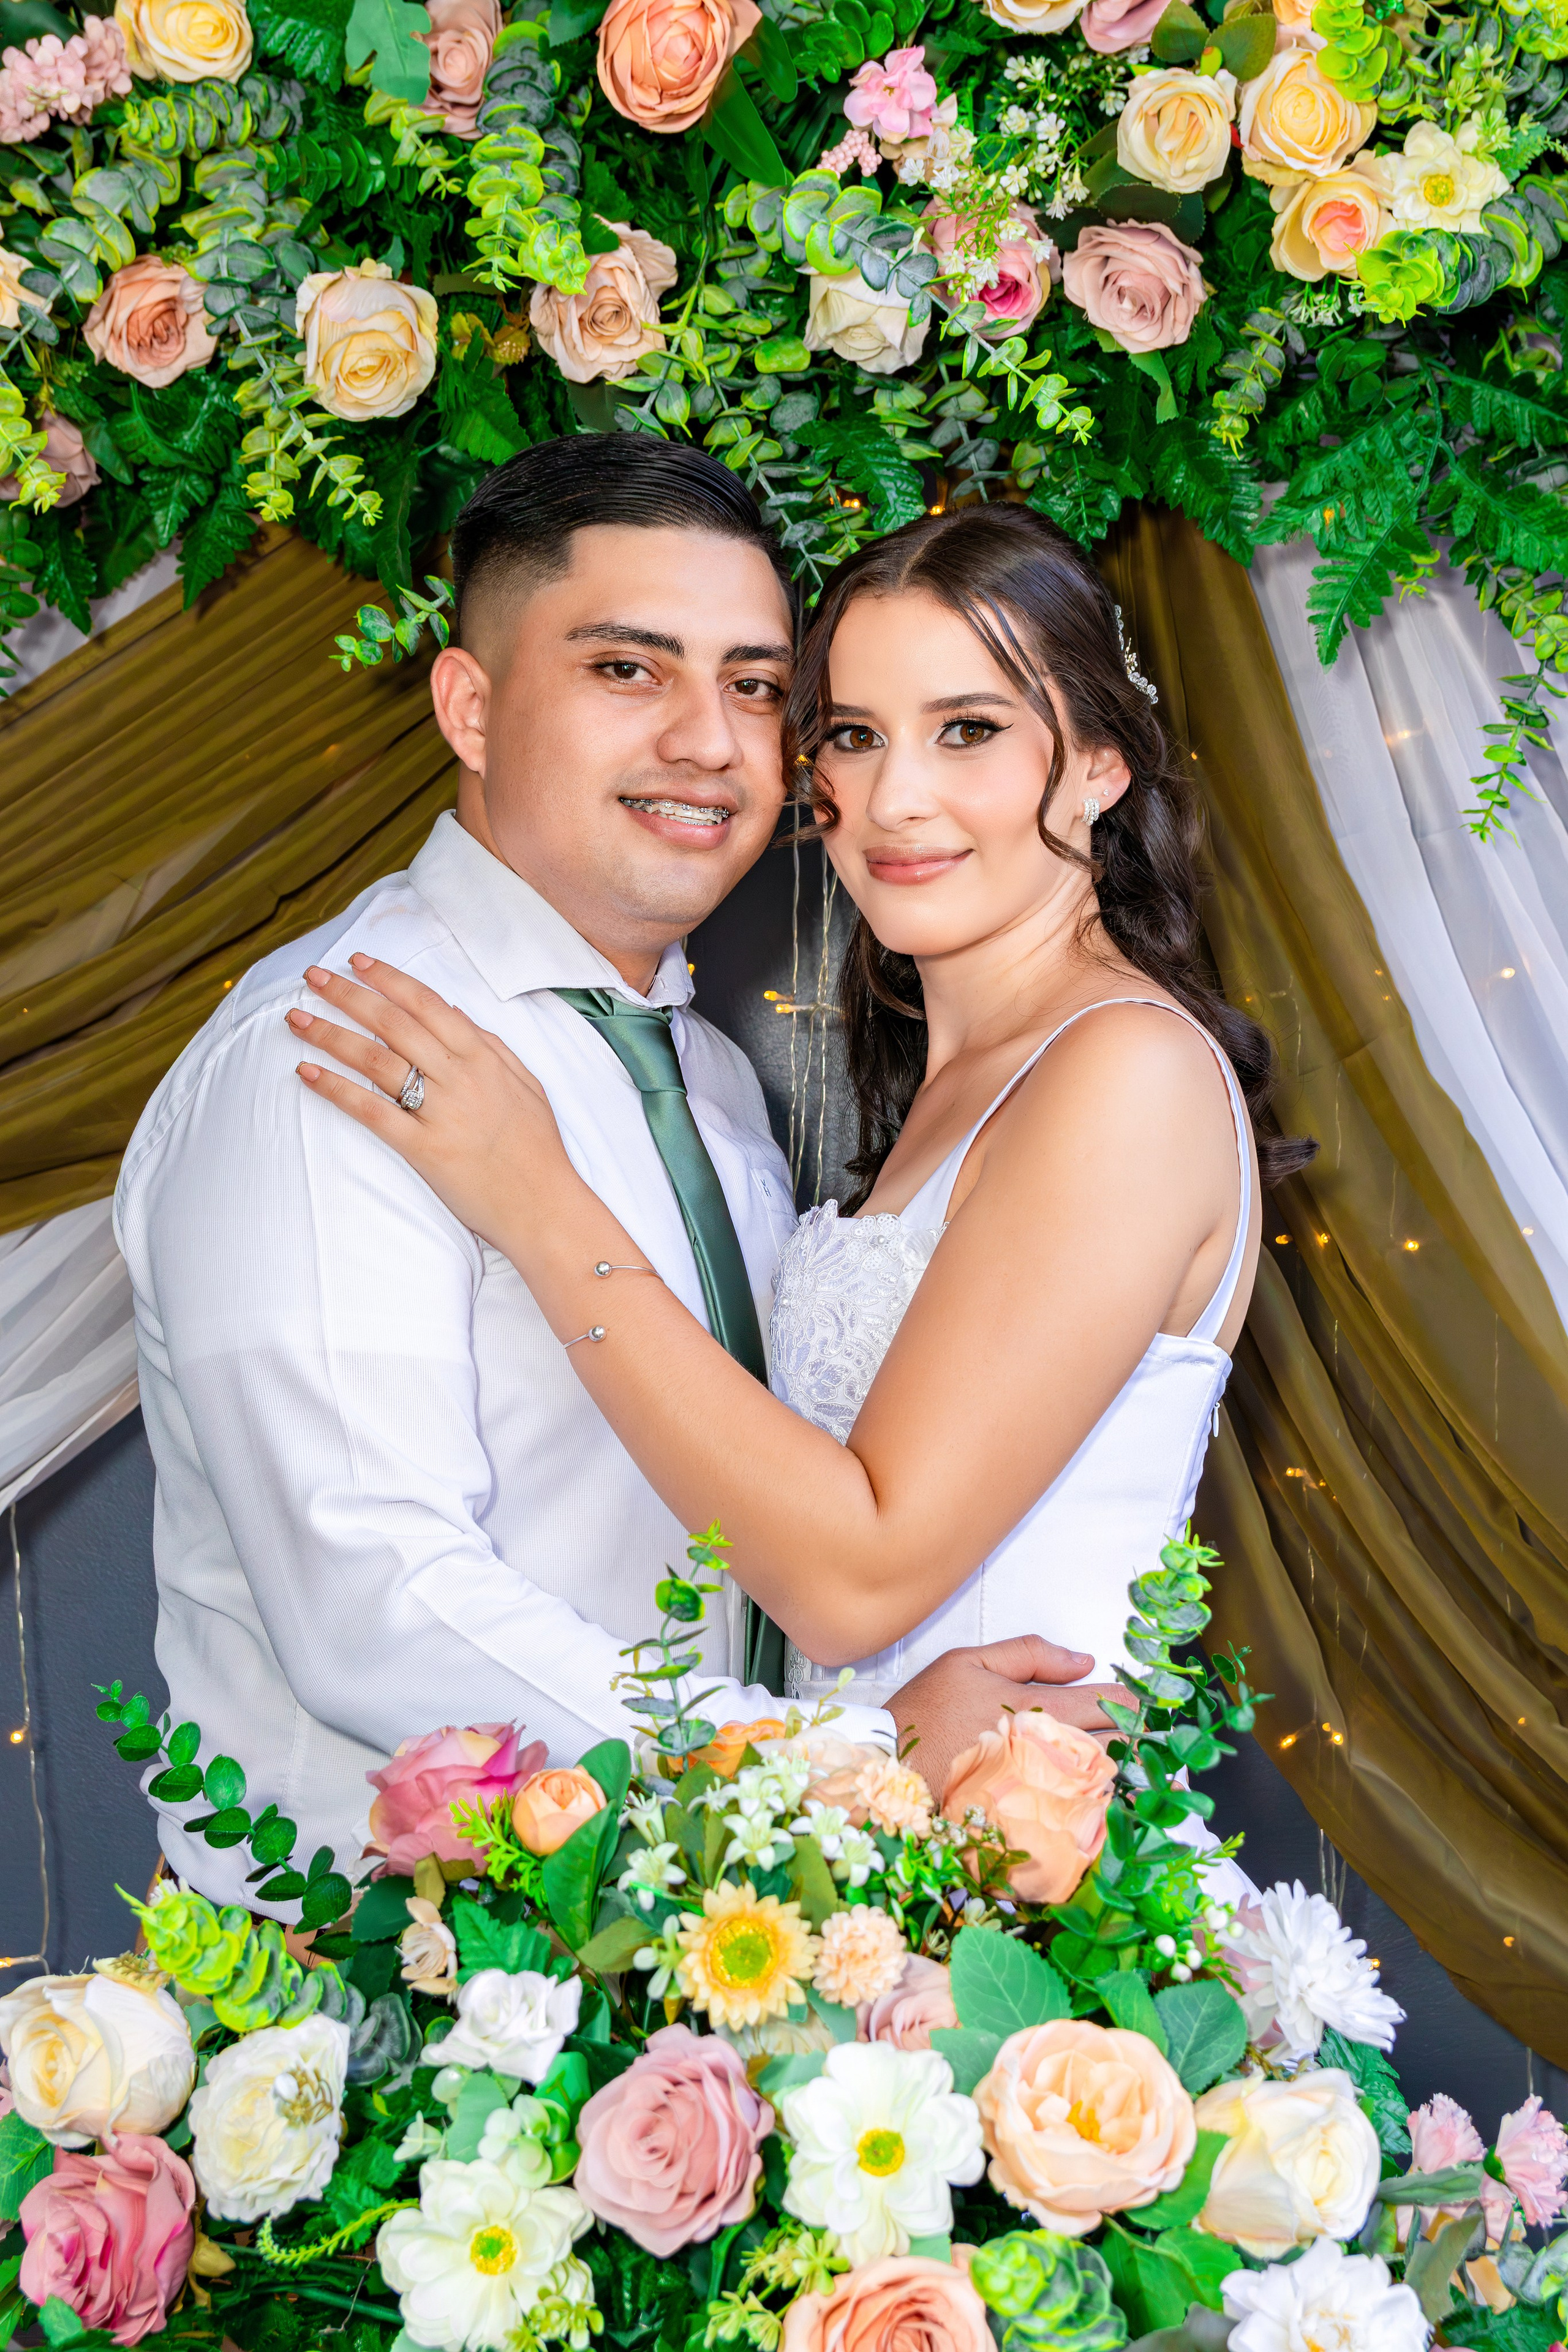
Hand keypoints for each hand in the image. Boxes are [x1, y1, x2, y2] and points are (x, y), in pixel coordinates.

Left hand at [287, 956, 575, 1250]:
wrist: (544, 1207)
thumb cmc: (538, 1149)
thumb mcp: (526, 1084)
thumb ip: (490, 1045)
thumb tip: (451, 1010)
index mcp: (484, 1058)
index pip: (427, 1004)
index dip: (389, 979)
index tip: (357, 961)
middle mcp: (460, 1077)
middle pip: (392, 1023)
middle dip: (348, 994)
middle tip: (313, 977)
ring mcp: (440, 1113)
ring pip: (375, 1060)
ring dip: (331, 1035)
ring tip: (297, 1019)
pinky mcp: (423, 1149)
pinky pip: (371, 1112)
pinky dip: (336, 1089)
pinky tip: (308, 1072)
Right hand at [889, 1636, 1130, 1808]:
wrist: (889, 1772)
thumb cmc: (925, 1714)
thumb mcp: (969, 1661)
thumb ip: (1030, 1654)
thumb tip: (1084, 1660)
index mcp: (1037, 1708)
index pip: (1107, 1703)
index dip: (1132, 1701)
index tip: (1141, 1702)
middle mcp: (1047, 1754)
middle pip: (1116, 1746)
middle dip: (1135, 1738)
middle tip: (1147, 1735)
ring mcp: (1042, 1793)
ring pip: (1105, 1785)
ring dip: (1126, 1775)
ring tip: (1140, 1770)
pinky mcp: (1031, 1824)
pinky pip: (1082, 1822)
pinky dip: (1102, 1813)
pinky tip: (1111, 1808)